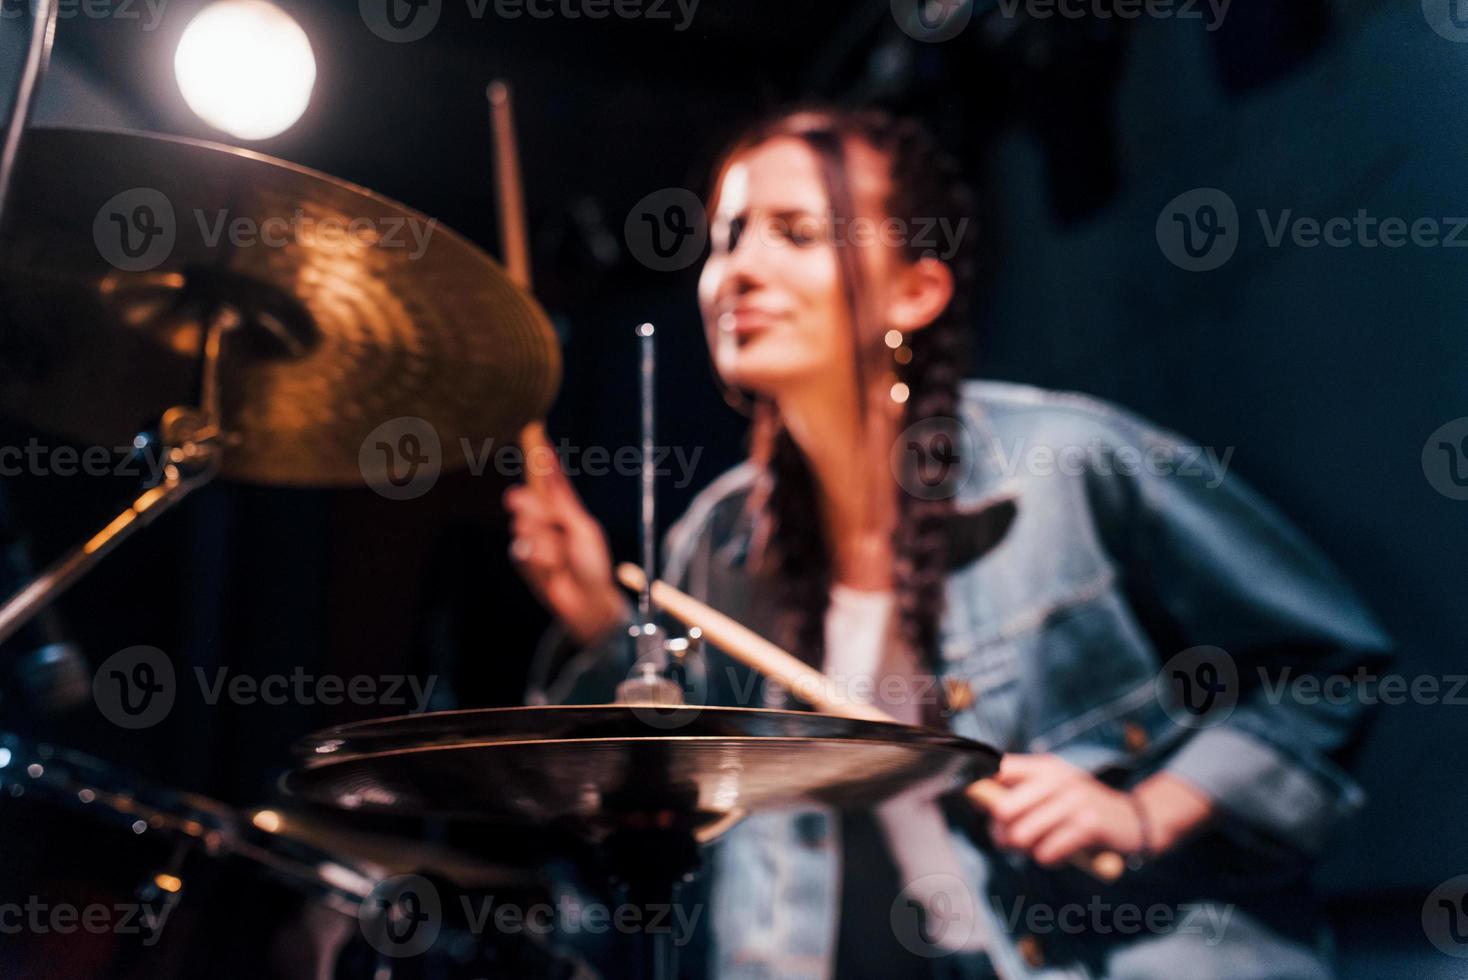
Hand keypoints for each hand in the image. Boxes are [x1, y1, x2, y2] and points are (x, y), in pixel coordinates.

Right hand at [503, 422, 627, 643]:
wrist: (588, 602)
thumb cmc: (593, 564)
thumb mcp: (582, 529)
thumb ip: (562, 504)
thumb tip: (547, 473)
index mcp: (565, 510)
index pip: (550, 481)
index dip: (544, 462)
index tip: (536, 436)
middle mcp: (547, 522)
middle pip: (528, 500)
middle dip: (530, 507)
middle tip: (535, 513)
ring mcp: (534, 541)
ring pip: (523, 527)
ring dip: (544, 544)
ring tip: (561, 558)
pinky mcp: (525, 561)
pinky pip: (522, 551)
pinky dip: (539, 560)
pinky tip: (553, 570)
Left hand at [984, 754, 1144, 868]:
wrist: (1132, 820)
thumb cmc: (1081, 808)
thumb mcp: (1053, 789)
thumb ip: (1018, 790)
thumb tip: (975, 796)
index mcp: (1044, 767)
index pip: (998, 768)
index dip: (980, 788)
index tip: (979, 805)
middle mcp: (1057, 779)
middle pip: (1002, 809)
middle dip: (1000, 832)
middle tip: (1010, 841)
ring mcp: (1074, 801)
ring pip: (1021, 835)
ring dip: (1024, 850)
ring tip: (1038, 846)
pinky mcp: (1088, 825)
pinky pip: (1047, 852)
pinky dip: (1047, 858)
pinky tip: (1059, 852)